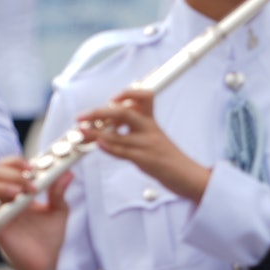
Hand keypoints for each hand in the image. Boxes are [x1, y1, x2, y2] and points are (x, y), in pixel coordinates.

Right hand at [0, 156, 72, 269]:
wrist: (45, 264)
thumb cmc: (49, 238)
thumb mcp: (59, 211)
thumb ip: (58, 192)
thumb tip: (67, 174)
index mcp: (20, 190)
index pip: (9, 166)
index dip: (17, 162)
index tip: (32, 168)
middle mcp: (5, 199)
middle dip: (12, 173)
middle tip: (29, 182)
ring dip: (0, 187)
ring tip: (19, 195)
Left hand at [77, 89, 210, 203]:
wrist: (188, 176)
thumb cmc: (168, 158)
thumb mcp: (154, 137)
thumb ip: (134, 130)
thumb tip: (109, 127)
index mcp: (152, 122)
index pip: (144, 97)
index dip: (127, 93)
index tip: (112, 98)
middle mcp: (150, 129)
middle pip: (124, 112)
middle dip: (99, 112)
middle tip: (82, 116)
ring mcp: (148, 144)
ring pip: (119, 134)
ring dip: (96, 132)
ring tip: (81, 131)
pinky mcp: (146, 160)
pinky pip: (124, 151)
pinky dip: (109, 147)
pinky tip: (98, 143)